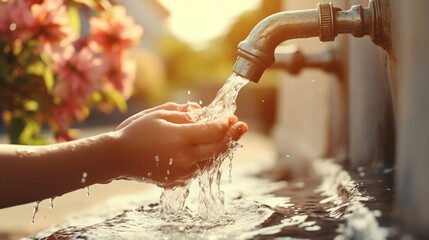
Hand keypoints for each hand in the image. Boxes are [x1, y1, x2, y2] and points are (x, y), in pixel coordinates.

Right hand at [113, 103, 246, 187]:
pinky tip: (211, 150)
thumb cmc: (136, 132)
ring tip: (230, 138)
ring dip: (222, 149)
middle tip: (242, 127)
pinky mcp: (176, 180)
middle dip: (232, 137)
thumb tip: (201, 111)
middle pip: (217, 149)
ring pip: (210, 161)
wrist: (117, 157)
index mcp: (180, 139)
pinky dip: (208, 159)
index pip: (213, 132)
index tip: (232, 117)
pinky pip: (198, 169)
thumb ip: (183, 113)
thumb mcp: (160, 115)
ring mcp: (181, 172)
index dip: (225, 124)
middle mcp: (184, 158)